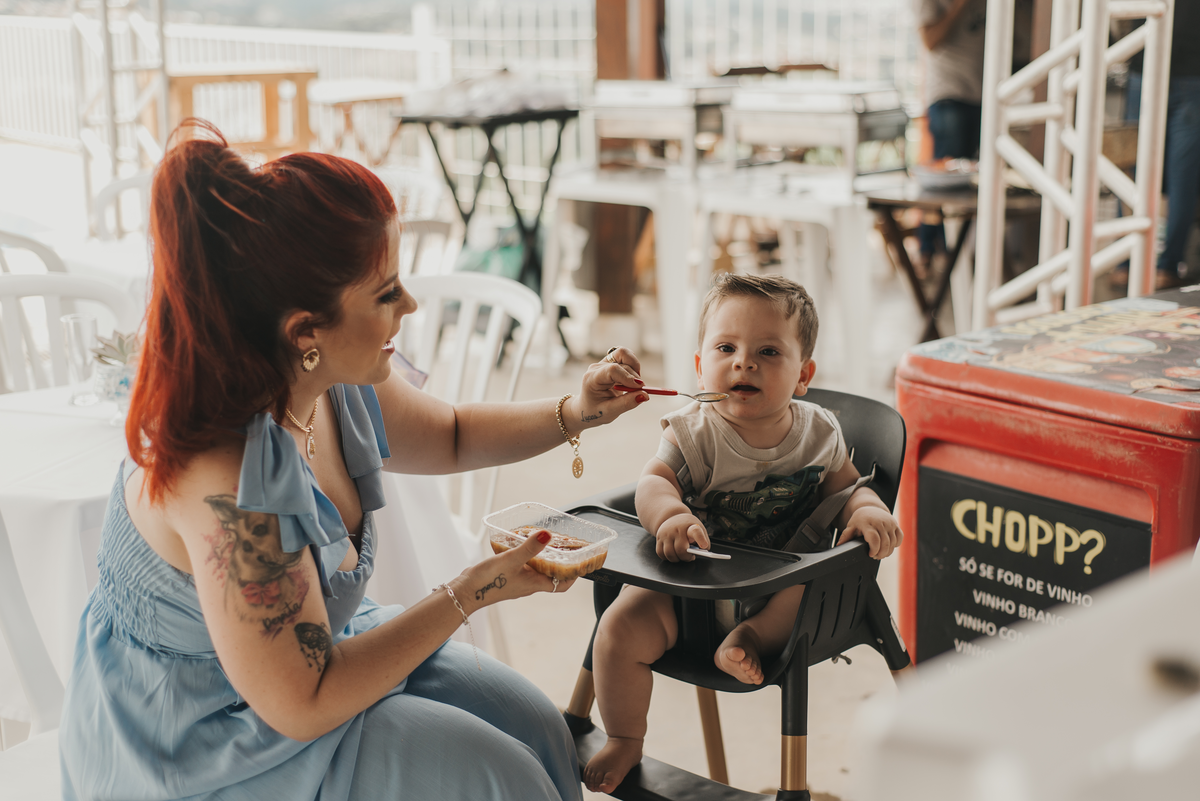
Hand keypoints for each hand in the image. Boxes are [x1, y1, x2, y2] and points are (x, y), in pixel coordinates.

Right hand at [455, 530, 575, 611]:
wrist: (465, 592)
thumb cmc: (488, 580)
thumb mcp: (511, 559)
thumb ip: (529, 547)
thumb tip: (548, 535)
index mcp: (534, 584)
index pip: (562, 585)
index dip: (574, 576)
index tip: (581, 562)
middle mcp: (529, 584)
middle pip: (551, 576)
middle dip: (561, 563)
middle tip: (566, 547)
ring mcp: (518, 581)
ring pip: (537, 571)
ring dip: (544, 559)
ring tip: (548, 542)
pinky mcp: (507, 577)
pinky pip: (524, 567)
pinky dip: (528, 557)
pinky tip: (523, 546)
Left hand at [567, 347, 648, 433]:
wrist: (586, 408)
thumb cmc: (595, 411)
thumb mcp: (609, 412)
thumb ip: (627, 403)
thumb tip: (645, 395)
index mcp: (592, 379)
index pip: (612, 370)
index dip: (628, 377)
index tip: (640, 388)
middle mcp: (597, 367)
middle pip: (622, 363)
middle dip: (635, 377)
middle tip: (640, 392)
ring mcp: (603, 363)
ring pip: (624, 354)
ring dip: (634, 368)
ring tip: (634, 384)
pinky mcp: (610, 362)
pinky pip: (625, 356)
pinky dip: (633, 366)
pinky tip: (631, 379)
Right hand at [655, 513, 709, 561]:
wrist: (672, 516)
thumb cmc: (688, 526)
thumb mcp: (699, 528)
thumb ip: (703, 540)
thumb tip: (703, 551)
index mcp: (690, 526)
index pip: (696, 532)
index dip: (700, 540)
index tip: (704, 546)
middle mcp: (677, 529)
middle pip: (681, 549)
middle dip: (686, 557)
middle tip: (690, 557)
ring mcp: (666, 533)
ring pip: (669, 554)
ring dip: (676, 559)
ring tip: (681, 556)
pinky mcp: (658, 538)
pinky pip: (660, 553)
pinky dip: (667, 557)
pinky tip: (672, 554)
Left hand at [836, 507, 902, 558]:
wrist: (871, 507)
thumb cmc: (860, 519)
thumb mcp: (851, 526)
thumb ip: (846, 536)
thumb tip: (839, 546)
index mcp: (867, 523)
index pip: (874, 538)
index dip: (874, 549)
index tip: (870, 554)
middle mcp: (880, 522)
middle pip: (885, 543)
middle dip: (881, 554)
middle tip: (875, 556)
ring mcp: (889, 523)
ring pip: (892, 543)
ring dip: (887, 552)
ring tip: (880, 553)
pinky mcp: (896, 525)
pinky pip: (899, 538)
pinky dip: (895, 545)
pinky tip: (888, 547)